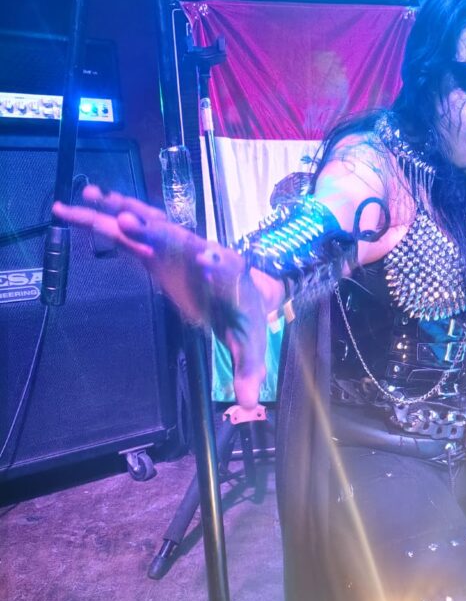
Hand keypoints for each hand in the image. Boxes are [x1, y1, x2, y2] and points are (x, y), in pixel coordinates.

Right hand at [52, 185, 275, 407]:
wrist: (245, 293)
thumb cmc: (247, 315)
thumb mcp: (250, 344)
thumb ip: (248, 370)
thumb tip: (247, 403)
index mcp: (227, 272)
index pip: (222, 265)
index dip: (215, 262)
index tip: (207, 256)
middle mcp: (197, 251)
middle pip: (174, 237)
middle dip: (152, 229)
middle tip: (125, 219)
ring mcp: (174, 247)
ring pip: (145, 225)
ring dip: (118, 211)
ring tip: (87, 196)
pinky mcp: (156, 252)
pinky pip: (128, 234)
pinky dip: (106, 219)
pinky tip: (80, 206)